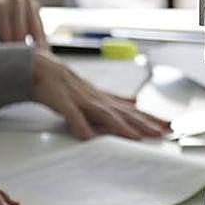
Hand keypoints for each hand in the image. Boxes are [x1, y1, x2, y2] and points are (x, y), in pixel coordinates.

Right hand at [31, 50, 170, 139]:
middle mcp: (96, 97)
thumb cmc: (63, 82)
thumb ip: (112, 98)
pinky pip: (73, 115)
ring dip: (121, 126)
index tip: (168, 126)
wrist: (36, 66)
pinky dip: (81, 125)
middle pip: (124, 112)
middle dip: (144, 124)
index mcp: (103, 97)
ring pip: (104, 114)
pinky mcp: (62, 101)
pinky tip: (88, 137)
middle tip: (162, 133)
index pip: (131, 109)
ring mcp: (80, 99)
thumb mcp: (92, 90)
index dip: (150, 118)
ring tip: (135, 138)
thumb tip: (135, 101)